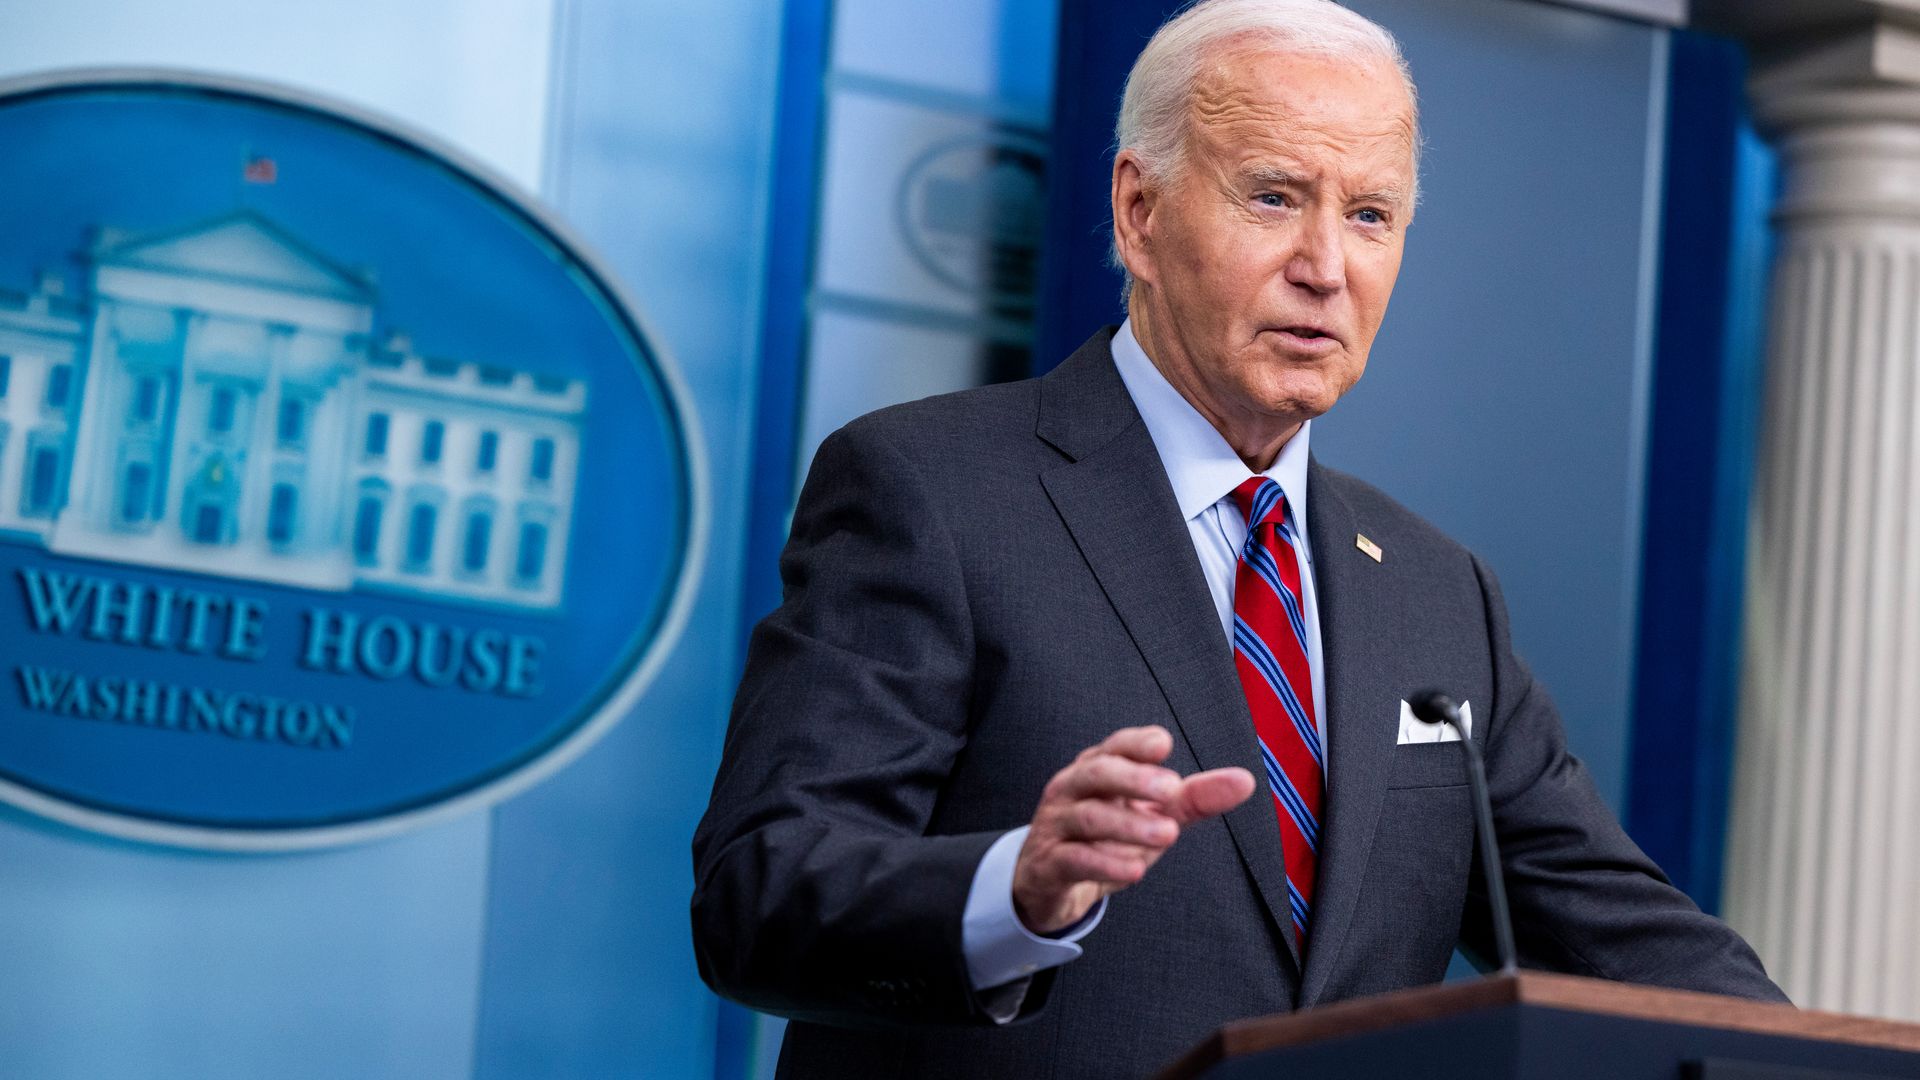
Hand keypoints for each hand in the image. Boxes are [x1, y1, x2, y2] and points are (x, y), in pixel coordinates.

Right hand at [1011, 725, 1254, 933]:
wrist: (1051, 883)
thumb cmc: (1104, 837)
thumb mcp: (1152, 816)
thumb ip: (1193, 799)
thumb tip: (1245, 781)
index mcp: (1097, 770)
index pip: (1114, 746)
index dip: (1137, 744)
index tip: (1164, 744)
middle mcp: (1072, 790)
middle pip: (1096, 772)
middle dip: (1133, 778)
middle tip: (1171, 790)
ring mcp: (1057, 826)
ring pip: (1087, 816)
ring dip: (1128, 824)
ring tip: (1167, 835)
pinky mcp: (1048, 863)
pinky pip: (1074, 859)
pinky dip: (1105, 863)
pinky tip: (1135, 869)